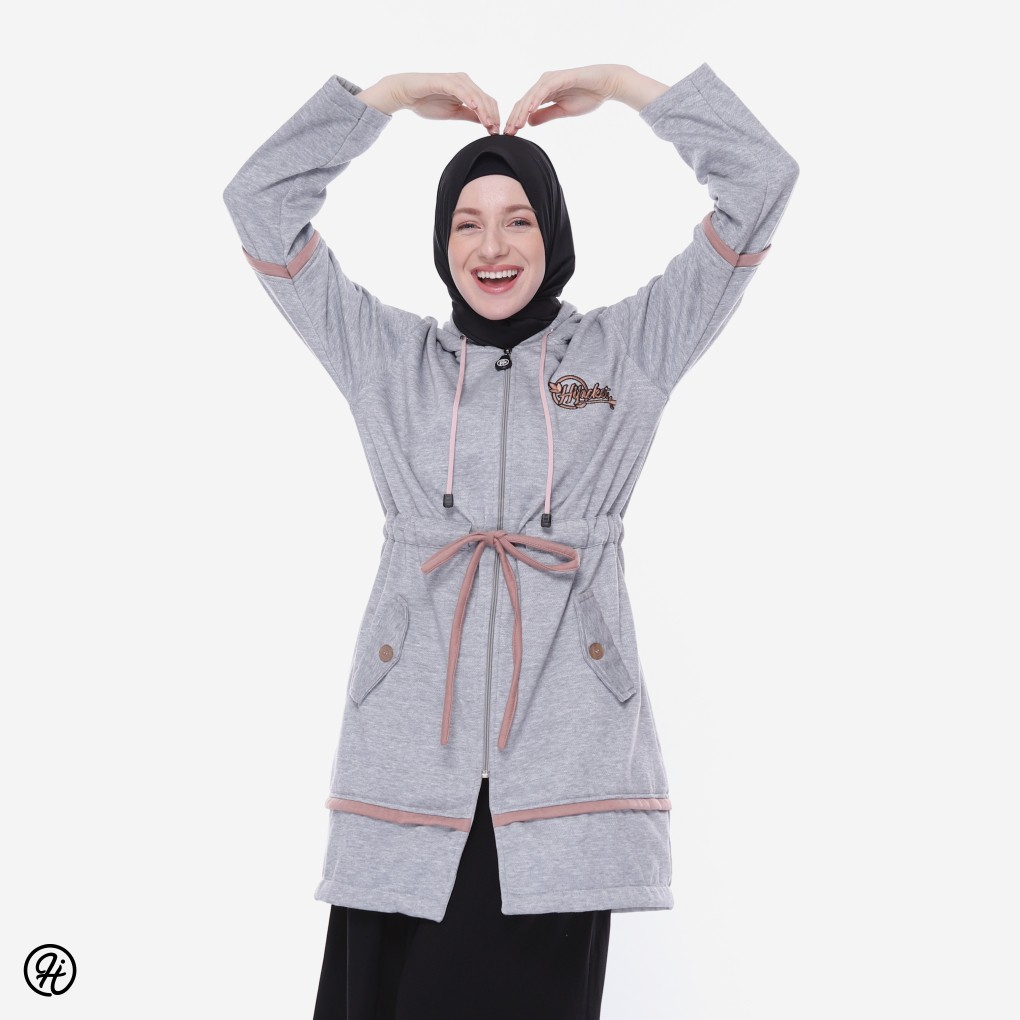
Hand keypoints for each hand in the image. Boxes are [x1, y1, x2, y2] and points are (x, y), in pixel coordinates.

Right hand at [357, 72, 499, 132]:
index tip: (495, 133)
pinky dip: (469, 97)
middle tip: (495, 131)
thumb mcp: (454, 113)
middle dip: (492, 116)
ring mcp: (455, 80)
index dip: (493, 117)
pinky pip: (461, 89)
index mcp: (468, 90)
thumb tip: (484, 122)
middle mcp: (464, 82)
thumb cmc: (427, 102)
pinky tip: (475, 107)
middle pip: (485, 98)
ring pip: (476, 94)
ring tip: (488, 124)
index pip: (486, 102)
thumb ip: (469, 115)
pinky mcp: (445, 80)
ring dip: (483, 110)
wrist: (407, 94)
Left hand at [503, 65, 631, 134]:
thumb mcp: (562, 111)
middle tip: (507, 133)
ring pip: (531, 96)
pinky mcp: (560, 77)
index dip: (517, 120)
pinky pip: (544, 89)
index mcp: (544, 92)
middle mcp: (545, 83)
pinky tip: (529, 111)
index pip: (526, 107)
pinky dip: (536, 100)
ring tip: (516, 125)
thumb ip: (545, 115)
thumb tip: (529, 123)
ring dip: (522, 111)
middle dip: (515, 118)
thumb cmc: (587, 96)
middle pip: (524, 101)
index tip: (510, 135)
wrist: (606, 85)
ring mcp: (551, 79)